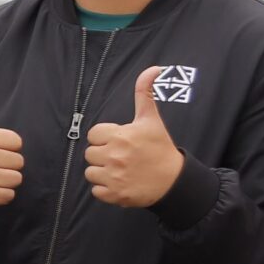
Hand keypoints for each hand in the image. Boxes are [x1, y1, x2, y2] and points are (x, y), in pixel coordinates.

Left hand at [84, 66, 184, 208]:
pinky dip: (105, 189)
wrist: (173, 180)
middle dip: (103, 154)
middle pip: (90, 153)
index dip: (105, 137)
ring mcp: (113, 177)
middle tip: (121, 156)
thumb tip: (153, 69)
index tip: (119, 141)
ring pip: (90, 172)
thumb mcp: (151, 119)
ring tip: (119, 170)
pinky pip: (96, 191)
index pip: (93, 134)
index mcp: (120, 136)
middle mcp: (114, 156)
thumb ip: (145, 93)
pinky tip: (120, 183)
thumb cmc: (160, 148)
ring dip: (102, 172)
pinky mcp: (114, 195)